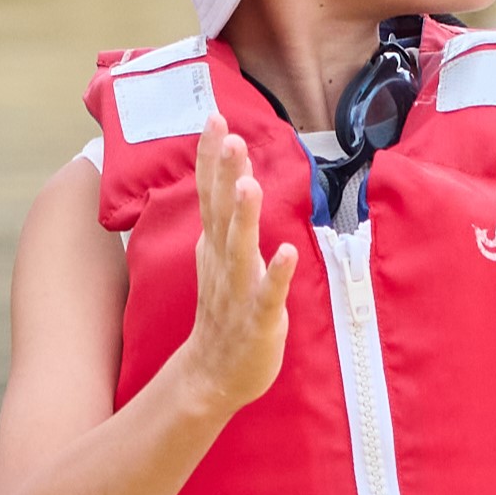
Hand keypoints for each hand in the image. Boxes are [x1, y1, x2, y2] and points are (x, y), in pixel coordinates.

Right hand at [173, 129, 289, 423]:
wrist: (212, 375)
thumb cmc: (223, 312)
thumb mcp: (218, 258)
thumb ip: (223, 218)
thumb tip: (226, 172)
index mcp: (215, 246)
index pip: (209, 195)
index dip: (211, 158)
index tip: (215, 119)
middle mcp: (223, 263)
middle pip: (221, 213)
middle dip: (225, 174)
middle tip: (230, 137)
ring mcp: (239, 292)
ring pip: (240, 250)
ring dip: (245, 218)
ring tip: (249, 185)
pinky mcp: (259, 321)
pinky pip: (268, 296)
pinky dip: (275, 274)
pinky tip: (286, 252)